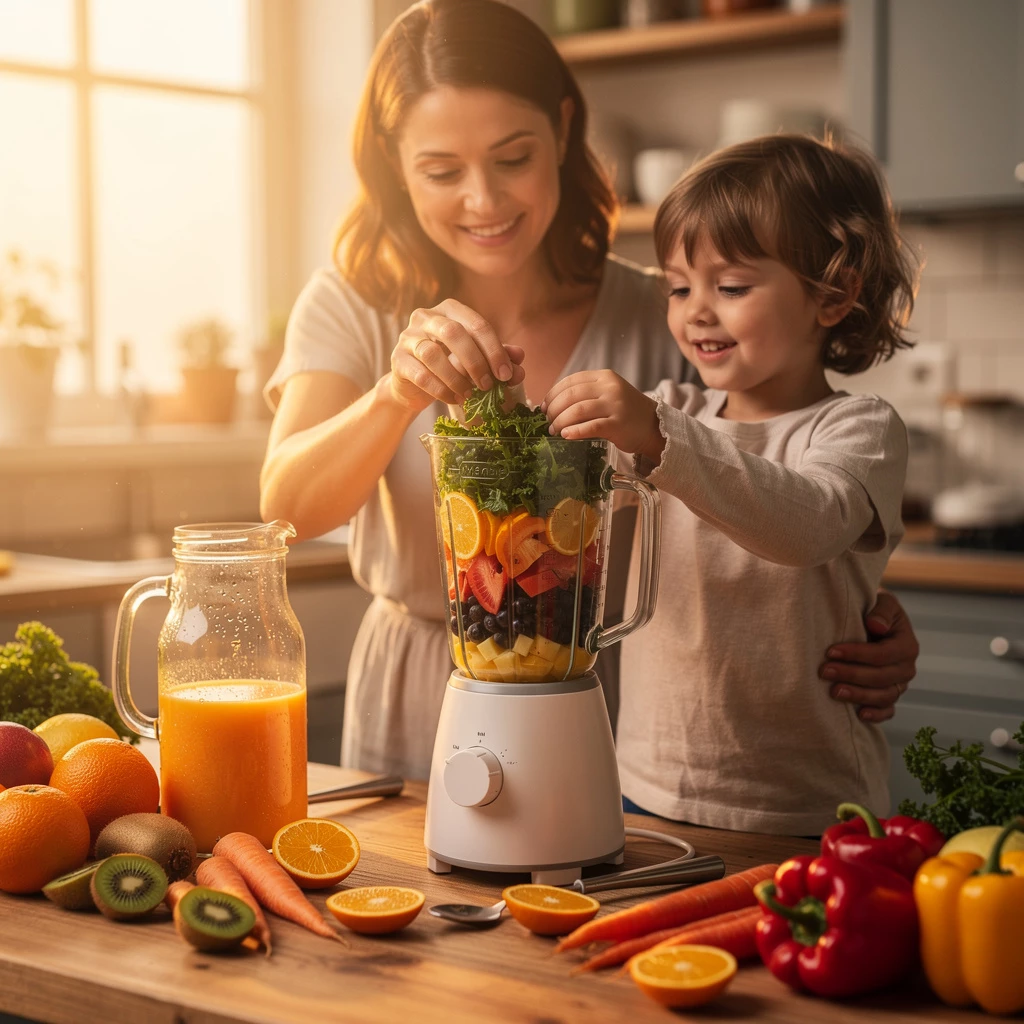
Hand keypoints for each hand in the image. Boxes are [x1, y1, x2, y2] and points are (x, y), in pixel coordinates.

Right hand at [389, 299, 525, 411]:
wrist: (414, 385)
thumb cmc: (449, 366)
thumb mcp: (475, 359)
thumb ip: (497, 356)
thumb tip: (519, 358)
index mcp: (450, 310)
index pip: (476, 324)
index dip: (494, 350)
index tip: (506, 375)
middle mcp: (425, 317)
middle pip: (453, 333)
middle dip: (475, 361)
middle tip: (488, 385)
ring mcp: (407, 337)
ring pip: (433, 353)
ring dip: (456, 378)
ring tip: (469, 395)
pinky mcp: (397, 359)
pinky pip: (419, 374)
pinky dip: (440, 389)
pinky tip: (453, 399)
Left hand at [543, 370, 662, 458]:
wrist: (653, 426)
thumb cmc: (625, 411)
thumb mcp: (607, 393)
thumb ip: (585, 393)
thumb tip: (552, 404)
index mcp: (604, 377)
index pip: (571, 381)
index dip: (553, 394)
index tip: (543, 407)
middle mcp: (610, 388)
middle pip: (571, 396)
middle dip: (554, 409)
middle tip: (548, 421)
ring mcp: (615, 406)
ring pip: (578, 411)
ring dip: (561, 422)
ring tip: (554, 430)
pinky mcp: (618, 425)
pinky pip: (591, 427)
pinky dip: (575, 432)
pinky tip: (565, 436)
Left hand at [821, 590, 918, 722]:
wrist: (871, 622)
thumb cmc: (873, 609)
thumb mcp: (882, 601)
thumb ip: (881, 610)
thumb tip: (876, 626)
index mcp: (906, 645)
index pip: (883, 654)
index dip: (857, 654)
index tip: (831, 651)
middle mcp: (906, 667)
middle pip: (881, 677)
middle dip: (851, 675)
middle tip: (824, 672)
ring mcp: (899, 684)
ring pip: (883, 696)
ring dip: (858, 696)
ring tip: (833, 692)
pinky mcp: (889, 696)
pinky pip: (887, 711)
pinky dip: (876, 715)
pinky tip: (859, 715)